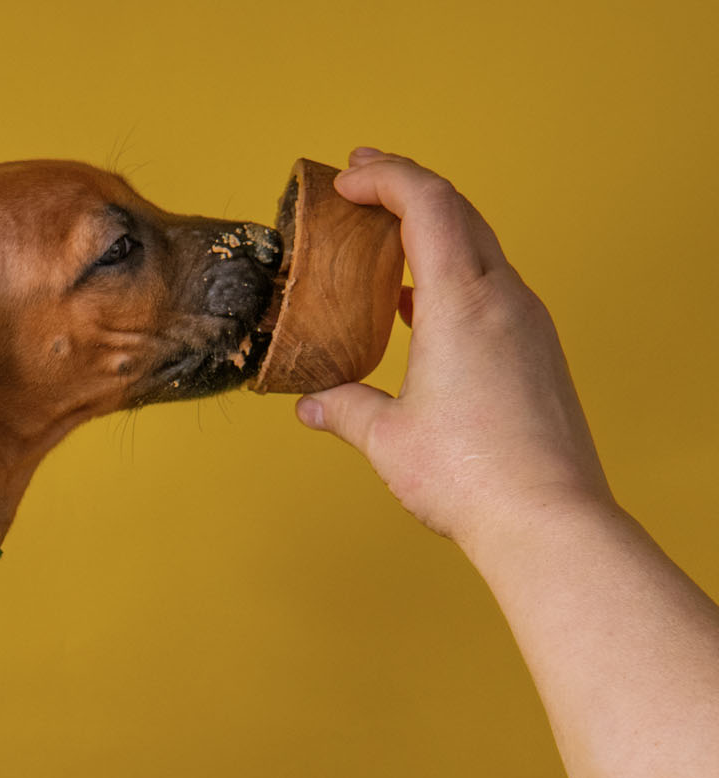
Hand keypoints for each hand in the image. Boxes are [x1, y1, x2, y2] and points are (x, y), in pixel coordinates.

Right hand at [296, 148, 613, 556]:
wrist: (546, 518)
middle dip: (408, 188)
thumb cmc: (470, 476)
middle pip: (460, 212)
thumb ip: (344, 407)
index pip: (429, 205)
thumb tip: (314, 403)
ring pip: (481, 248)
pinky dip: (454, 272)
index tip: (348, 178)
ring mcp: (528, 324)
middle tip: (364, 180)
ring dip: (433, 230)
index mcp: (462, 303)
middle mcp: (504, 300)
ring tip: (387, 239)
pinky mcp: (538, 352)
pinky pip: (493, 288)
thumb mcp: (386, 438)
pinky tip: (422, 304)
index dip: (386, 177)